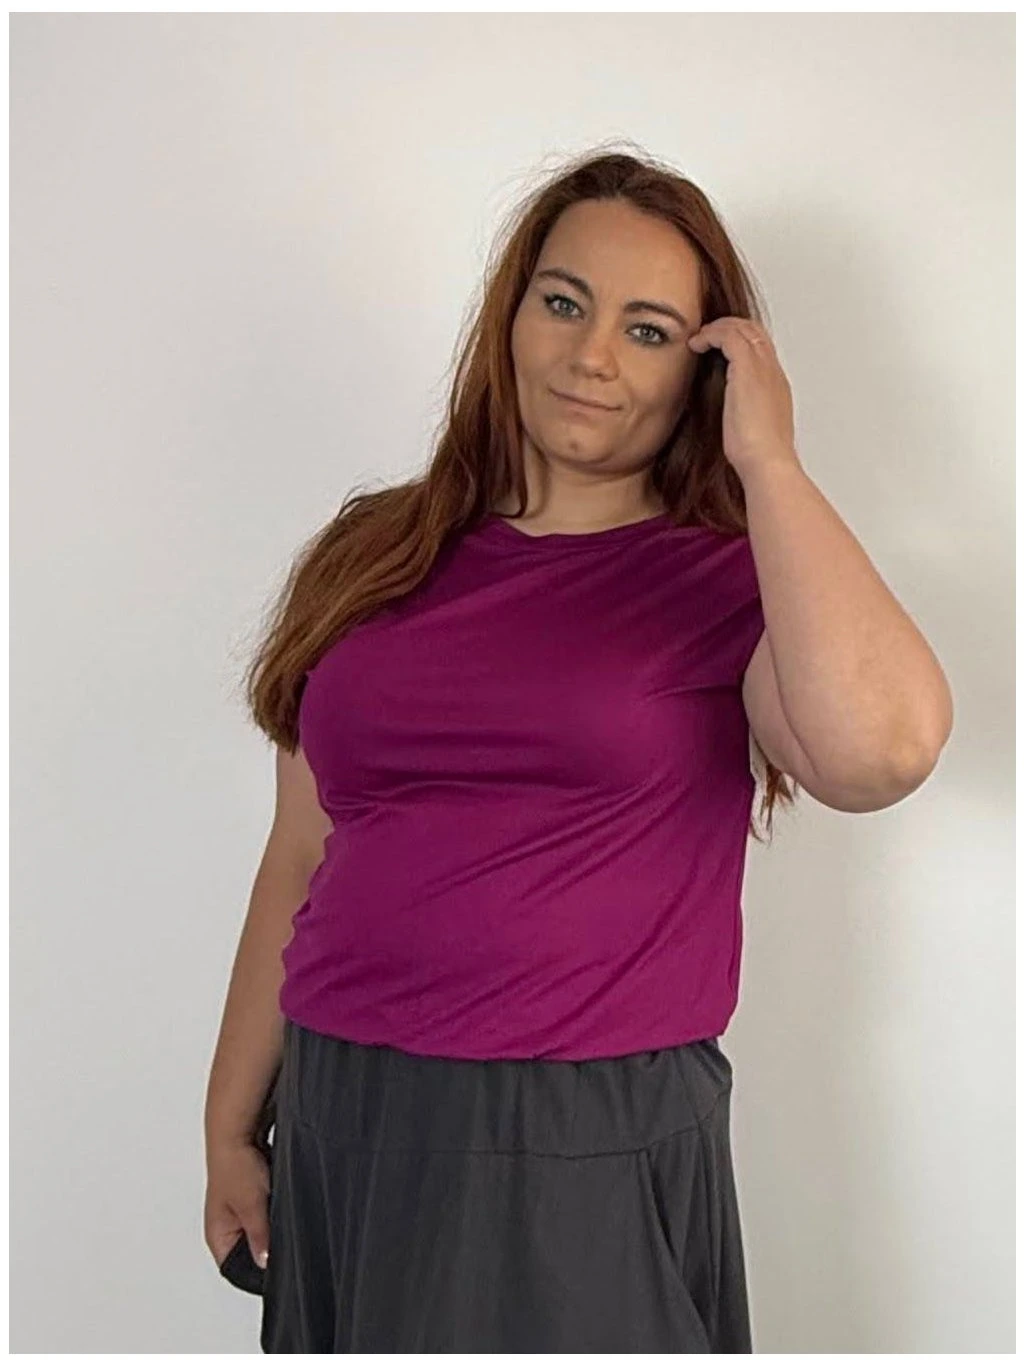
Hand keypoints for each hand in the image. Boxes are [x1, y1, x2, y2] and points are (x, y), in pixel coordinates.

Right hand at [205, 1138, 270, 1273]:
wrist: (238, 1132)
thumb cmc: (233, 1165)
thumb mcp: (252, 1207)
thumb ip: (260, 1237)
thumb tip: (266, 1263)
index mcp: (218, 1237)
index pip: (235, 1269)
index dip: (255, 1272)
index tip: (278, 1268)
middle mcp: (226, 1227)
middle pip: (249, 1251)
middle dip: (266, 1244)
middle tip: (280, 1235)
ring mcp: (239, 1212)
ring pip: (261, 1231)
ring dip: (271, 1224)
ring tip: (275, 1210)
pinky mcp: (252, 1198)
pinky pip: (267, 1213)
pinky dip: (274, 1209)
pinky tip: (278, 1200)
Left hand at [688, 317, 799, 479]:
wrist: (767, 462)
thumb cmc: (757, 456)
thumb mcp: (750, 430)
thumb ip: (742, 416)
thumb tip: (729, 418)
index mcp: (776, 387)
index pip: (761, 351)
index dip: (740, 343)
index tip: (719, 348)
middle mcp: (772, 372)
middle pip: (755, 332)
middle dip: (730, 328)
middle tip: (707, 336)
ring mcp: (763, 368)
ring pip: (744, 328)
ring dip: (718, 328)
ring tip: (699, 338)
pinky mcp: (747, 368)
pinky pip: (729, 335)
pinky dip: (711, 334)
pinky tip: (696, 344)